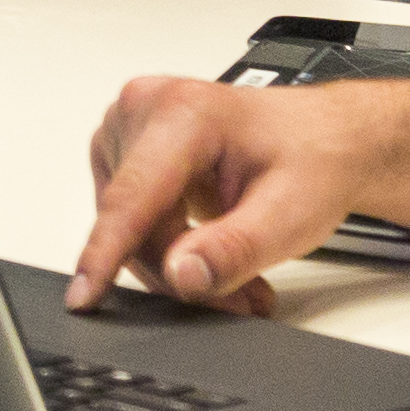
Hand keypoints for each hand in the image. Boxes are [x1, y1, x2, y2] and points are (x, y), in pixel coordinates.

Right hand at [68, 70, 370, 313]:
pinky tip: (208, 254)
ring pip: (128, 229)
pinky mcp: (127, 150)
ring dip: (174, 265)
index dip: (106, 253)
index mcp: (184, 112)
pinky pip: (131, 220)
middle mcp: (143, 109)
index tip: (85, 296)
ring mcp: (129, 127)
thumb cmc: (313, 158)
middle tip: (235, 302)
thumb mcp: (291, 214)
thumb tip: (181, 274)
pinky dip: (168, 248)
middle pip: (133, 223)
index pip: (132, 196)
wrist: (324, 139)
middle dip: (178, 274)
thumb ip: (234, 249)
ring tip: (234, 280)